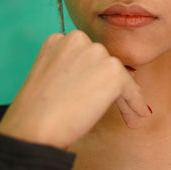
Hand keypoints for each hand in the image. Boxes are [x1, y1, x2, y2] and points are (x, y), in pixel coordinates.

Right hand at [0, 30, 149, 148]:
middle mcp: (78, 40)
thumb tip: (99, 79)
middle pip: (104, 62)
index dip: (94, 76)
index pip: (86, 55)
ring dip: (123, 97)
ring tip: (129, 117)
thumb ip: (72, 70)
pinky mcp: (112, 71)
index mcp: (59, 39)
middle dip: (109, 85)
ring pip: (119, 75)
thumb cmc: (36, 113)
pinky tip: (137, 114)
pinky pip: (131, 88)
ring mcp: (96, 54)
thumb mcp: (50, 79)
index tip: (96, 93)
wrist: (33, 129)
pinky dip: (135, 103)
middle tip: (114, 107)